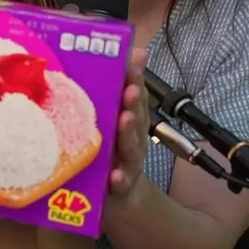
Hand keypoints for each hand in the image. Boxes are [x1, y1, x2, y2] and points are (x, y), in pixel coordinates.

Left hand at [109, 48, 149, 197]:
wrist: (120, 197)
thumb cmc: (113, 150)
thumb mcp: (112, 120)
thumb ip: (115, 90)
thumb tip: (130, 51)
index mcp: (130, 121)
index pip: (135, 96)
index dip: (136, 79)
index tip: (134, 62)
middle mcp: (134, 139)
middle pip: (136, 119)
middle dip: (134, 103)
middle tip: (129, 89)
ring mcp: (128, 162)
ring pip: (131, 147)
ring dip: (128, 134)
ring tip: (124, 120)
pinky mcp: (119, 186)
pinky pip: (120, 182)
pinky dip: (119, 178)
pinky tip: (115, 175)